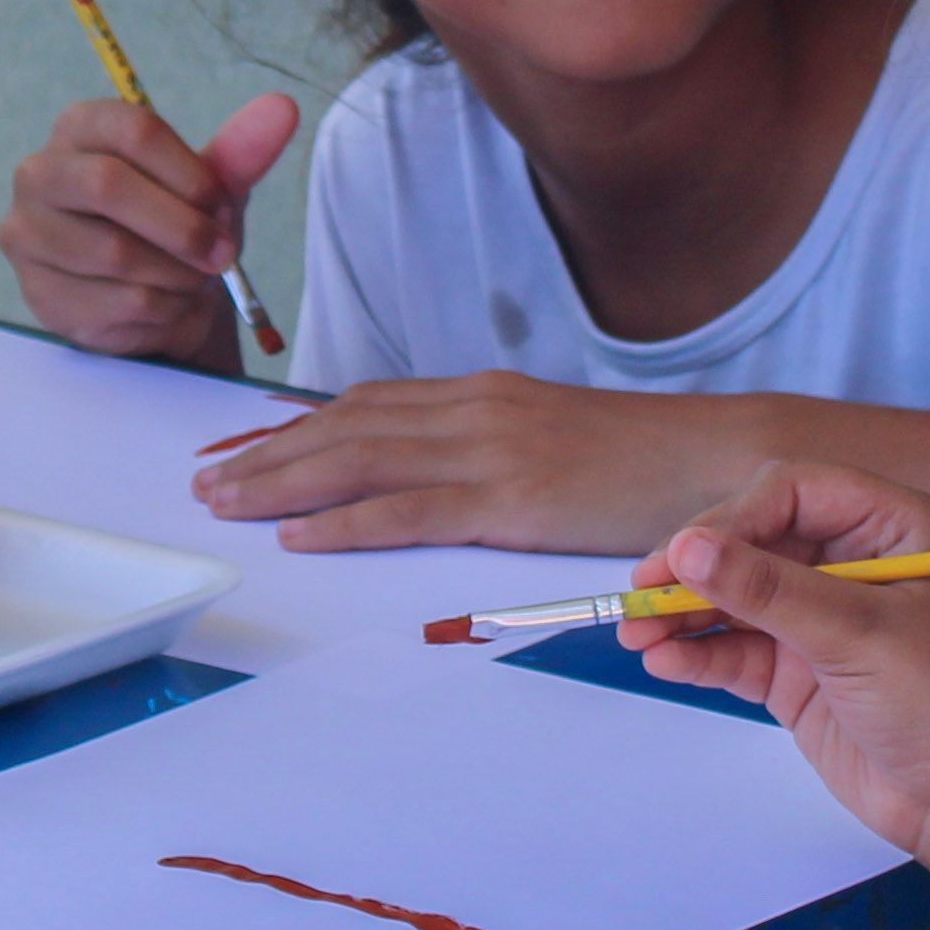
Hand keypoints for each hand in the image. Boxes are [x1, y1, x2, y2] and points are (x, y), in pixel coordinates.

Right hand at [0, 89, 296, 365]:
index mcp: (82, 127)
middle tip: (222, 255)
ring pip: (114, 253)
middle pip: (109, 186)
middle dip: (182, 227)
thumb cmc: (174, 229)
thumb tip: (283, 108)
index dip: (190, 172)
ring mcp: (28, 235)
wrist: (152, 301)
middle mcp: (39, 173)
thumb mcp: (210, 189)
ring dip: (176, 274)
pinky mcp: (39, 295)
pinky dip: (163, 310)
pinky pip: (116, 303)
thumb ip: (242, 151)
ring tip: (193, 279)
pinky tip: (168, 305)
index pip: (134, 128)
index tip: (221, 205)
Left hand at [196, 369, 753, 554]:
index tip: (243, 444)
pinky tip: (301, 535)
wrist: (722, 459)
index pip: (369, 404)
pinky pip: (410, 511)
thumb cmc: (645, 465)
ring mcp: (493, 452)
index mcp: (485, 394)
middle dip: (269, 453)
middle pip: (347, 427)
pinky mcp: (514, 499)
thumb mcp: (555, 442)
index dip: (297, 424)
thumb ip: (493, 450)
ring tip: (228, 503)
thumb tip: (438, 475)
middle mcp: (477, 410)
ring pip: (362, 462)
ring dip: (284, 484)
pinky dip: (346, 522)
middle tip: (207, 478)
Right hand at [630, 461, 929, 929]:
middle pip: (754, 542)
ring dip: (684, 613)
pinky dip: (698, 654)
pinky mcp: (799, 675)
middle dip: (698, 567)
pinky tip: (664, 660)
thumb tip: (687, 549)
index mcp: (891, 528)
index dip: (736, 517)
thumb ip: (769, 591)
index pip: (794, 493)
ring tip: (636, 632)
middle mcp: (852, 565)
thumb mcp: (859, 634)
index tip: (688, 555)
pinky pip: (736, 651)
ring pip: (736, 599)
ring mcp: (822, 622)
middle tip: (643, 592)